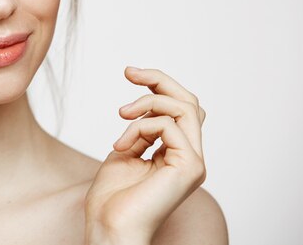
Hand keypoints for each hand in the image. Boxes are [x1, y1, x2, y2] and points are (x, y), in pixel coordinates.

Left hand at [84, 66, 206, 243]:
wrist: (109, 229)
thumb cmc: (112, 200)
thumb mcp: (125, 153)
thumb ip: (139, 132)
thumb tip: (143, 112)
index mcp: (177, 154)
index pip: (181, 109)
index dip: (159, 85)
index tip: (129, 74)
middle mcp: (191, 156)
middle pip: (190, 101)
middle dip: (159, 80)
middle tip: (129, 72)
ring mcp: (194, 162)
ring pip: (184, 107)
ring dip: (146, 102)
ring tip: (121, 116)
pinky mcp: (190, 166)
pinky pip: (169, 125)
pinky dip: (140, 127)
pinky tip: (122, 146)